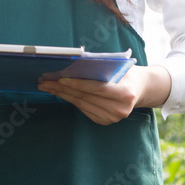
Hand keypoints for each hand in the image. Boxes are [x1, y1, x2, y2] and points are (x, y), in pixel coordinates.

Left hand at [37, 65, 171, 124]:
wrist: (141, 89)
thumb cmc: (126, 72)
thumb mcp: (118, 66)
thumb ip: (99, 66)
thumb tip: (73, 62)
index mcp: (125, 93)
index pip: (96, 88)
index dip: (77, 84)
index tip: (59, 79)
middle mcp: (120, 109)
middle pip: (85, 97)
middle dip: (62, 89)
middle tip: (44, 81)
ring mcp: (113, 118)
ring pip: (81, 104)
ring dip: (62, 95)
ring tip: (46, 85)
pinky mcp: (105, 121)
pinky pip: (83, 109)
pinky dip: (70, 100)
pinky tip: (59, 93)